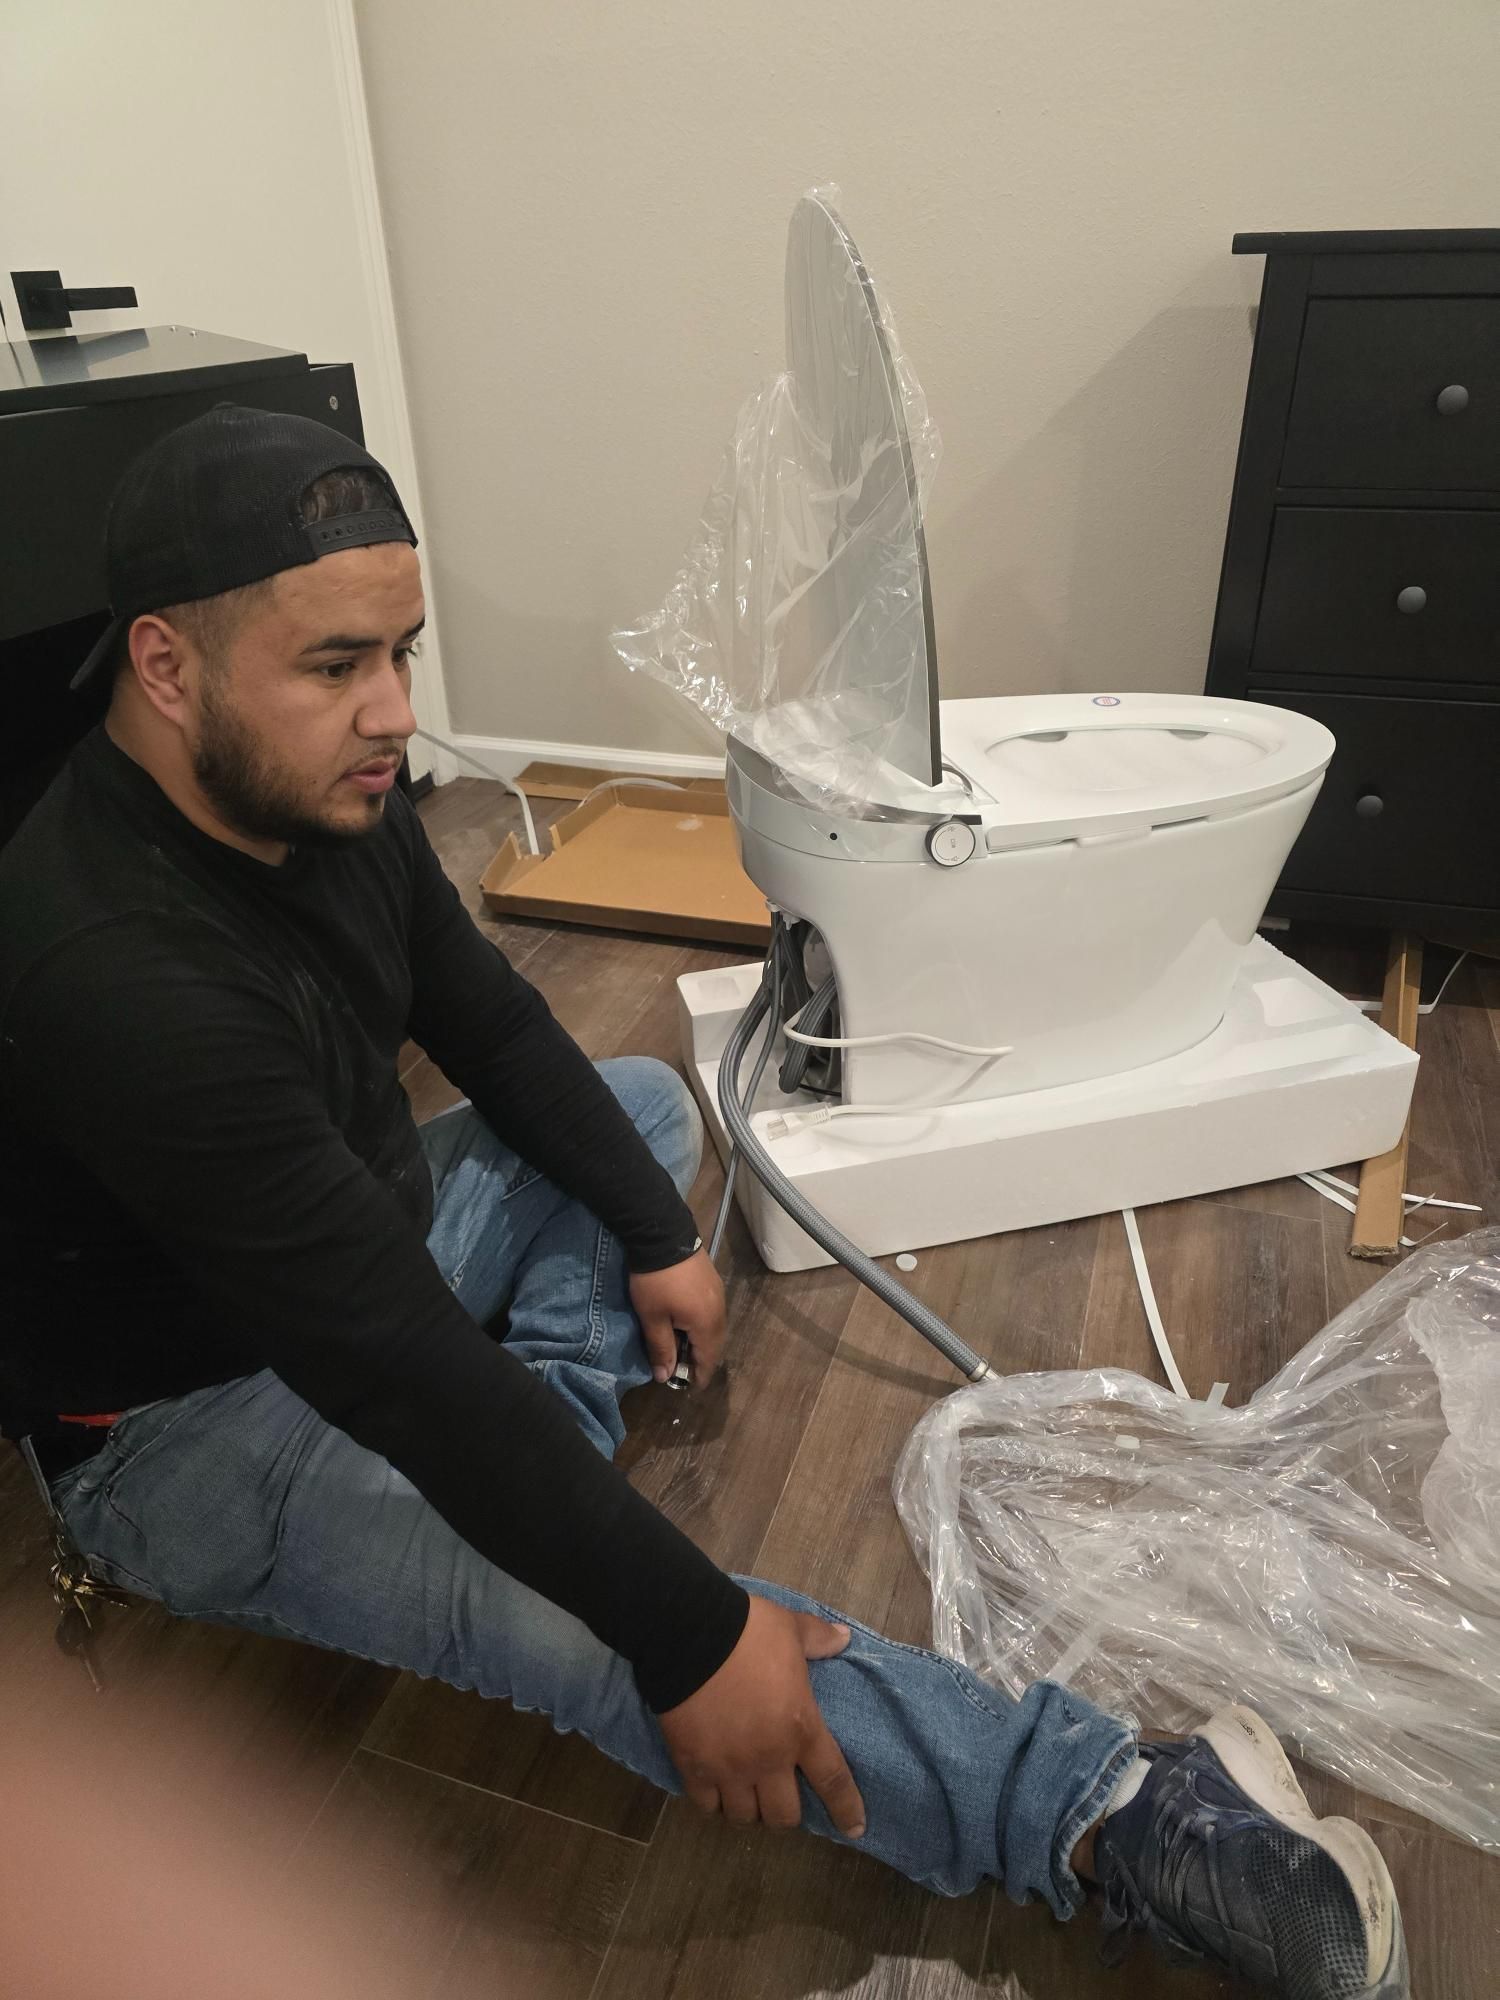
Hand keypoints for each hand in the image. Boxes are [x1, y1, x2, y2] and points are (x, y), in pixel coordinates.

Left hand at [629, 1247, 725, 1386]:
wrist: (662, 1234)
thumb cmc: (655, 1281)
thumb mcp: (653, 1317)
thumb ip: (661, 1349)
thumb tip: (665, 1377)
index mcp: (707, 1324)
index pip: (708, 1360)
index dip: (700, 1377)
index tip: (690, 1389)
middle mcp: (719, 1311)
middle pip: (715, 1345)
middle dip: (701, 1360)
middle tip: (682, 1370)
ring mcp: (718, 1294)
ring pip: (714, 1328)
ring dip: (701, 1342)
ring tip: (681, 1347)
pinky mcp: (712, 1281)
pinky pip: (712, 1313)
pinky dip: (701, 1326)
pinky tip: (686, 1324)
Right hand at [657, 1596, 865, 1838]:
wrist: (690, 1634)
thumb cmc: (749, 1632)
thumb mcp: (790, 1628)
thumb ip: (818, 1639)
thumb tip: (844, 1638)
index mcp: (801, 1729)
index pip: (833, 1780)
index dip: (846, 1810)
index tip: (854, 1830)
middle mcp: (769, 1760)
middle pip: (784, 1816)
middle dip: (785, 1813)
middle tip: (779, 1798)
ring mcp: (729, 1769)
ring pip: (744, 1817)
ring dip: (749, 1811)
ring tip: (746, 1797)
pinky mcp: (694, 1767)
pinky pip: (707, 1806)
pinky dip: (713, 1804)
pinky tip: (714, 1792)